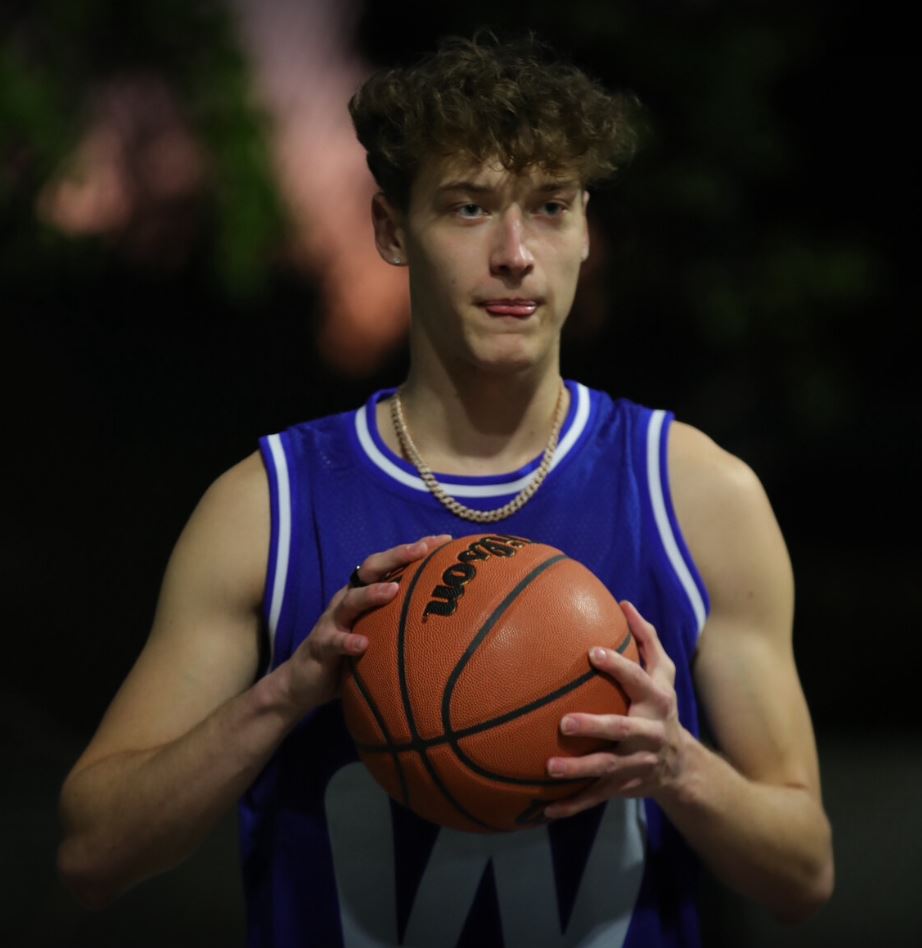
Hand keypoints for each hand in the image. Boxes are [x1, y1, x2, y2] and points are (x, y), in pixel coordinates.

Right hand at [280, 534, 451, 710]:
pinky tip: (363, 644)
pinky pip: (334, 641)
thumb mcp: (380, 634)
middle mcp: (348, 599)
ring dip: (371, 594)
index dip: (415, 549)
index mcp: (365, 592)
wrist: (305, 682)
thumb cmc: (352, 655)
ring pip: (350, 600)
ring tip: (393, 590)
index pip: (392, 564)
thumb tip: (452, 622)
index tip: (444, 541)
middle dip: (396, 556)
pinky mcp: (320, 645)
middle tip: (421, 550)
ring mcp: (333, 620)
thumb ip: (404, 622)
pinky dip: (348, 642)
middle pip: (370, 569)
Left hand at [544, 601, 685, 818]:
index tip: (592, 653)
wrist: (680, 766)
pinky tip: (542, 809)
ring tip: (548, 767)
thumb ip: (646, 639)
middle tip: (565, 722)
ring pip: (605, 769)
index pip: (637, 681)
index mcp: (655, 701)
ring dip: (578, 770)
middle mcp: (647, 734)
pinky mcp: (621, 787)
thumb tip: (624, 603)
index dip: (618, 667)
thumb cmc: (661, 707)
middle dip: (595, 727)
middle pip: (621, 730)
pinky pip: (593, 797)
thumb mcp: (664, 674)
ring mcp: (634, 764)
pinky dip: (570, 805)